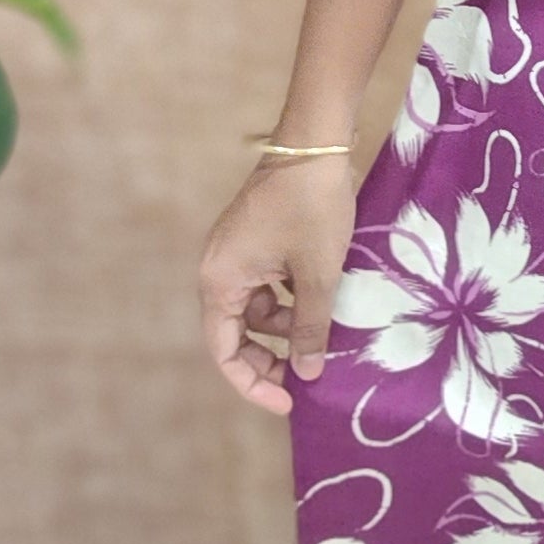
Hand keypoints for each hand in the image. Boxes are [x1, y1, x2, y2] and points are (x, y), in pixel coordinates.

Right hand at [198, 158, 359, 414]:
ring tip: (325, 332)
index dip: (253, 383)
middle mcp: (219, 270)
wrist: (315, 142)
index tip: (288, 402)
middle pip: (237, 333)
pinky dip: (290, 301)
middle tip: (308, 375)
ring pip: (257, 310)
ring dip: (286, 327)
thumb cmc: (313, 206)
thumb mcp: (318, 275)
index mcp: (220, 281)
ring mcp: (236, 253)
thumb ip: (311, 328)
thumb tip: (308, 374)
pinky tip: (321, 302)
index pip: (224, 351)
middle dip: (270, 358)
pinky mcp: (255, 241)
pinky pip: (267, 286)